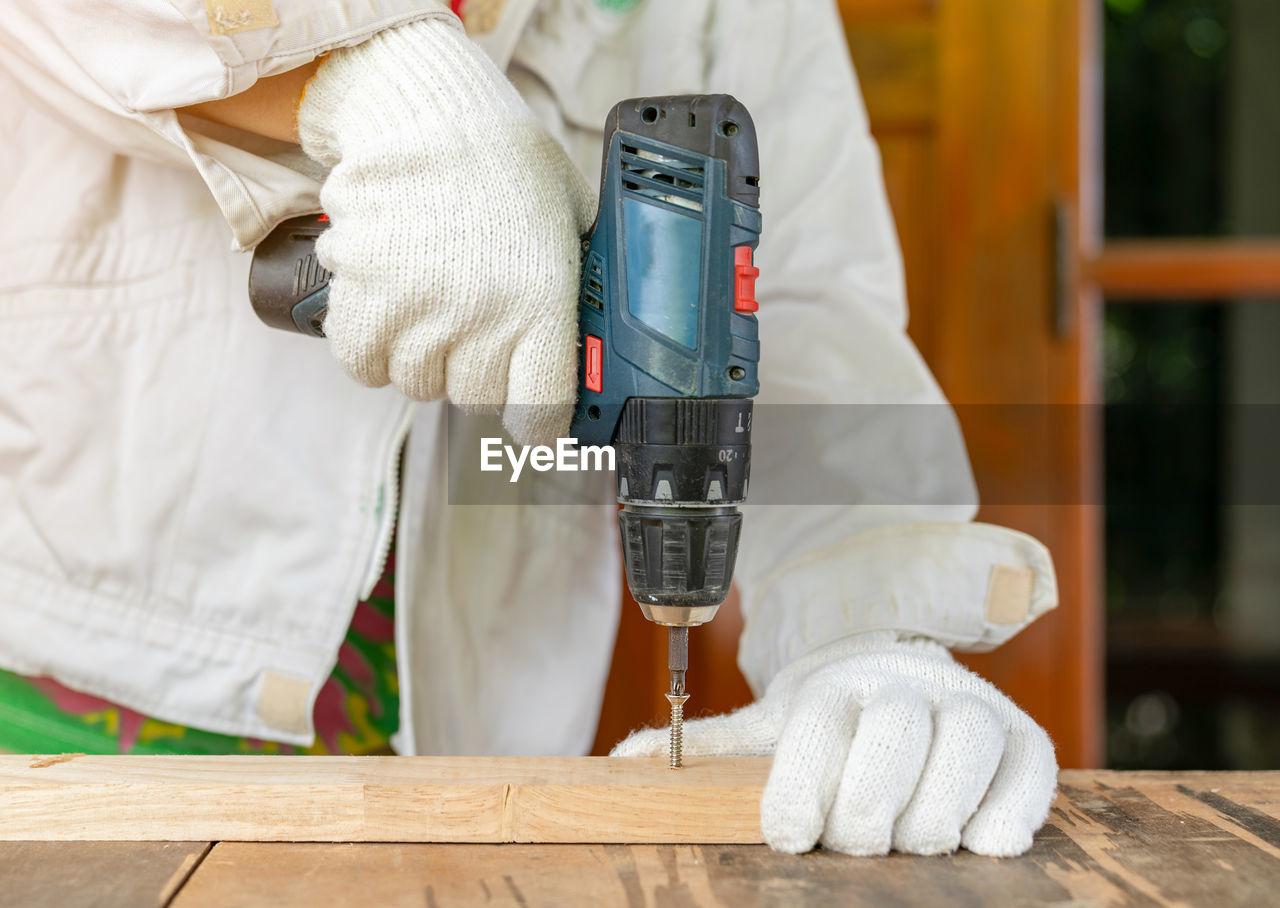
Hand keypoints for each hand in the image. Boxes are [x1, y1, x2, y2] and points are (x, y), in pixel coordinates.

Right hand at [299, 16, 594, 443]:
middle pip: (474, 397)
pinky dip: (371, 348)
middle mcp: (482, 314)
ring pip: (417, 382)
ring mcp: (418, 309)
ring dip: (422, 357)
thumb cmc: (506, 163)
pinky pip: (362, 363)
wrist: (426, 112)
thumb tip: (605, 335)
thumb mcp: (572, 219)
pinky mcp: (362, 296)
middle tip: (475, 329)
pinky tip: (389, 311)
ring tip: (431, 305)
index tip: (535, 424)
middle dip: (476, 373)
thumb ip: (586, 283)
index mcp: (545, 300)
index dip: (539, 424)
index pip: (542, 406)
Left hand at [612, 632, 1057, 856]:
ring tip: (907, 844)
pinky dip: (1002, 818)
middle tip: (851, 844)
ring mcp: (972, 710)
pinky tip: (972, 843)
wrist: (903, 680)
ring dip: (929, 819)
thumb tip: (623, 765)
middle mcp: (907, 688)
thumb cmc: (834, 726)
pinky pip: (1029, 778)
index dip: (800, 792)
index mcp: (836, 687)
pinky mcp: (1025, 742)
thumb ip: (711, 752)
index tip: (789, 837)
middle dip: (865, 813)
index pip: (817, 733)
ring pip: (962, 757)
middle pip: (891, 743)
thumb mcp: (770, 732)